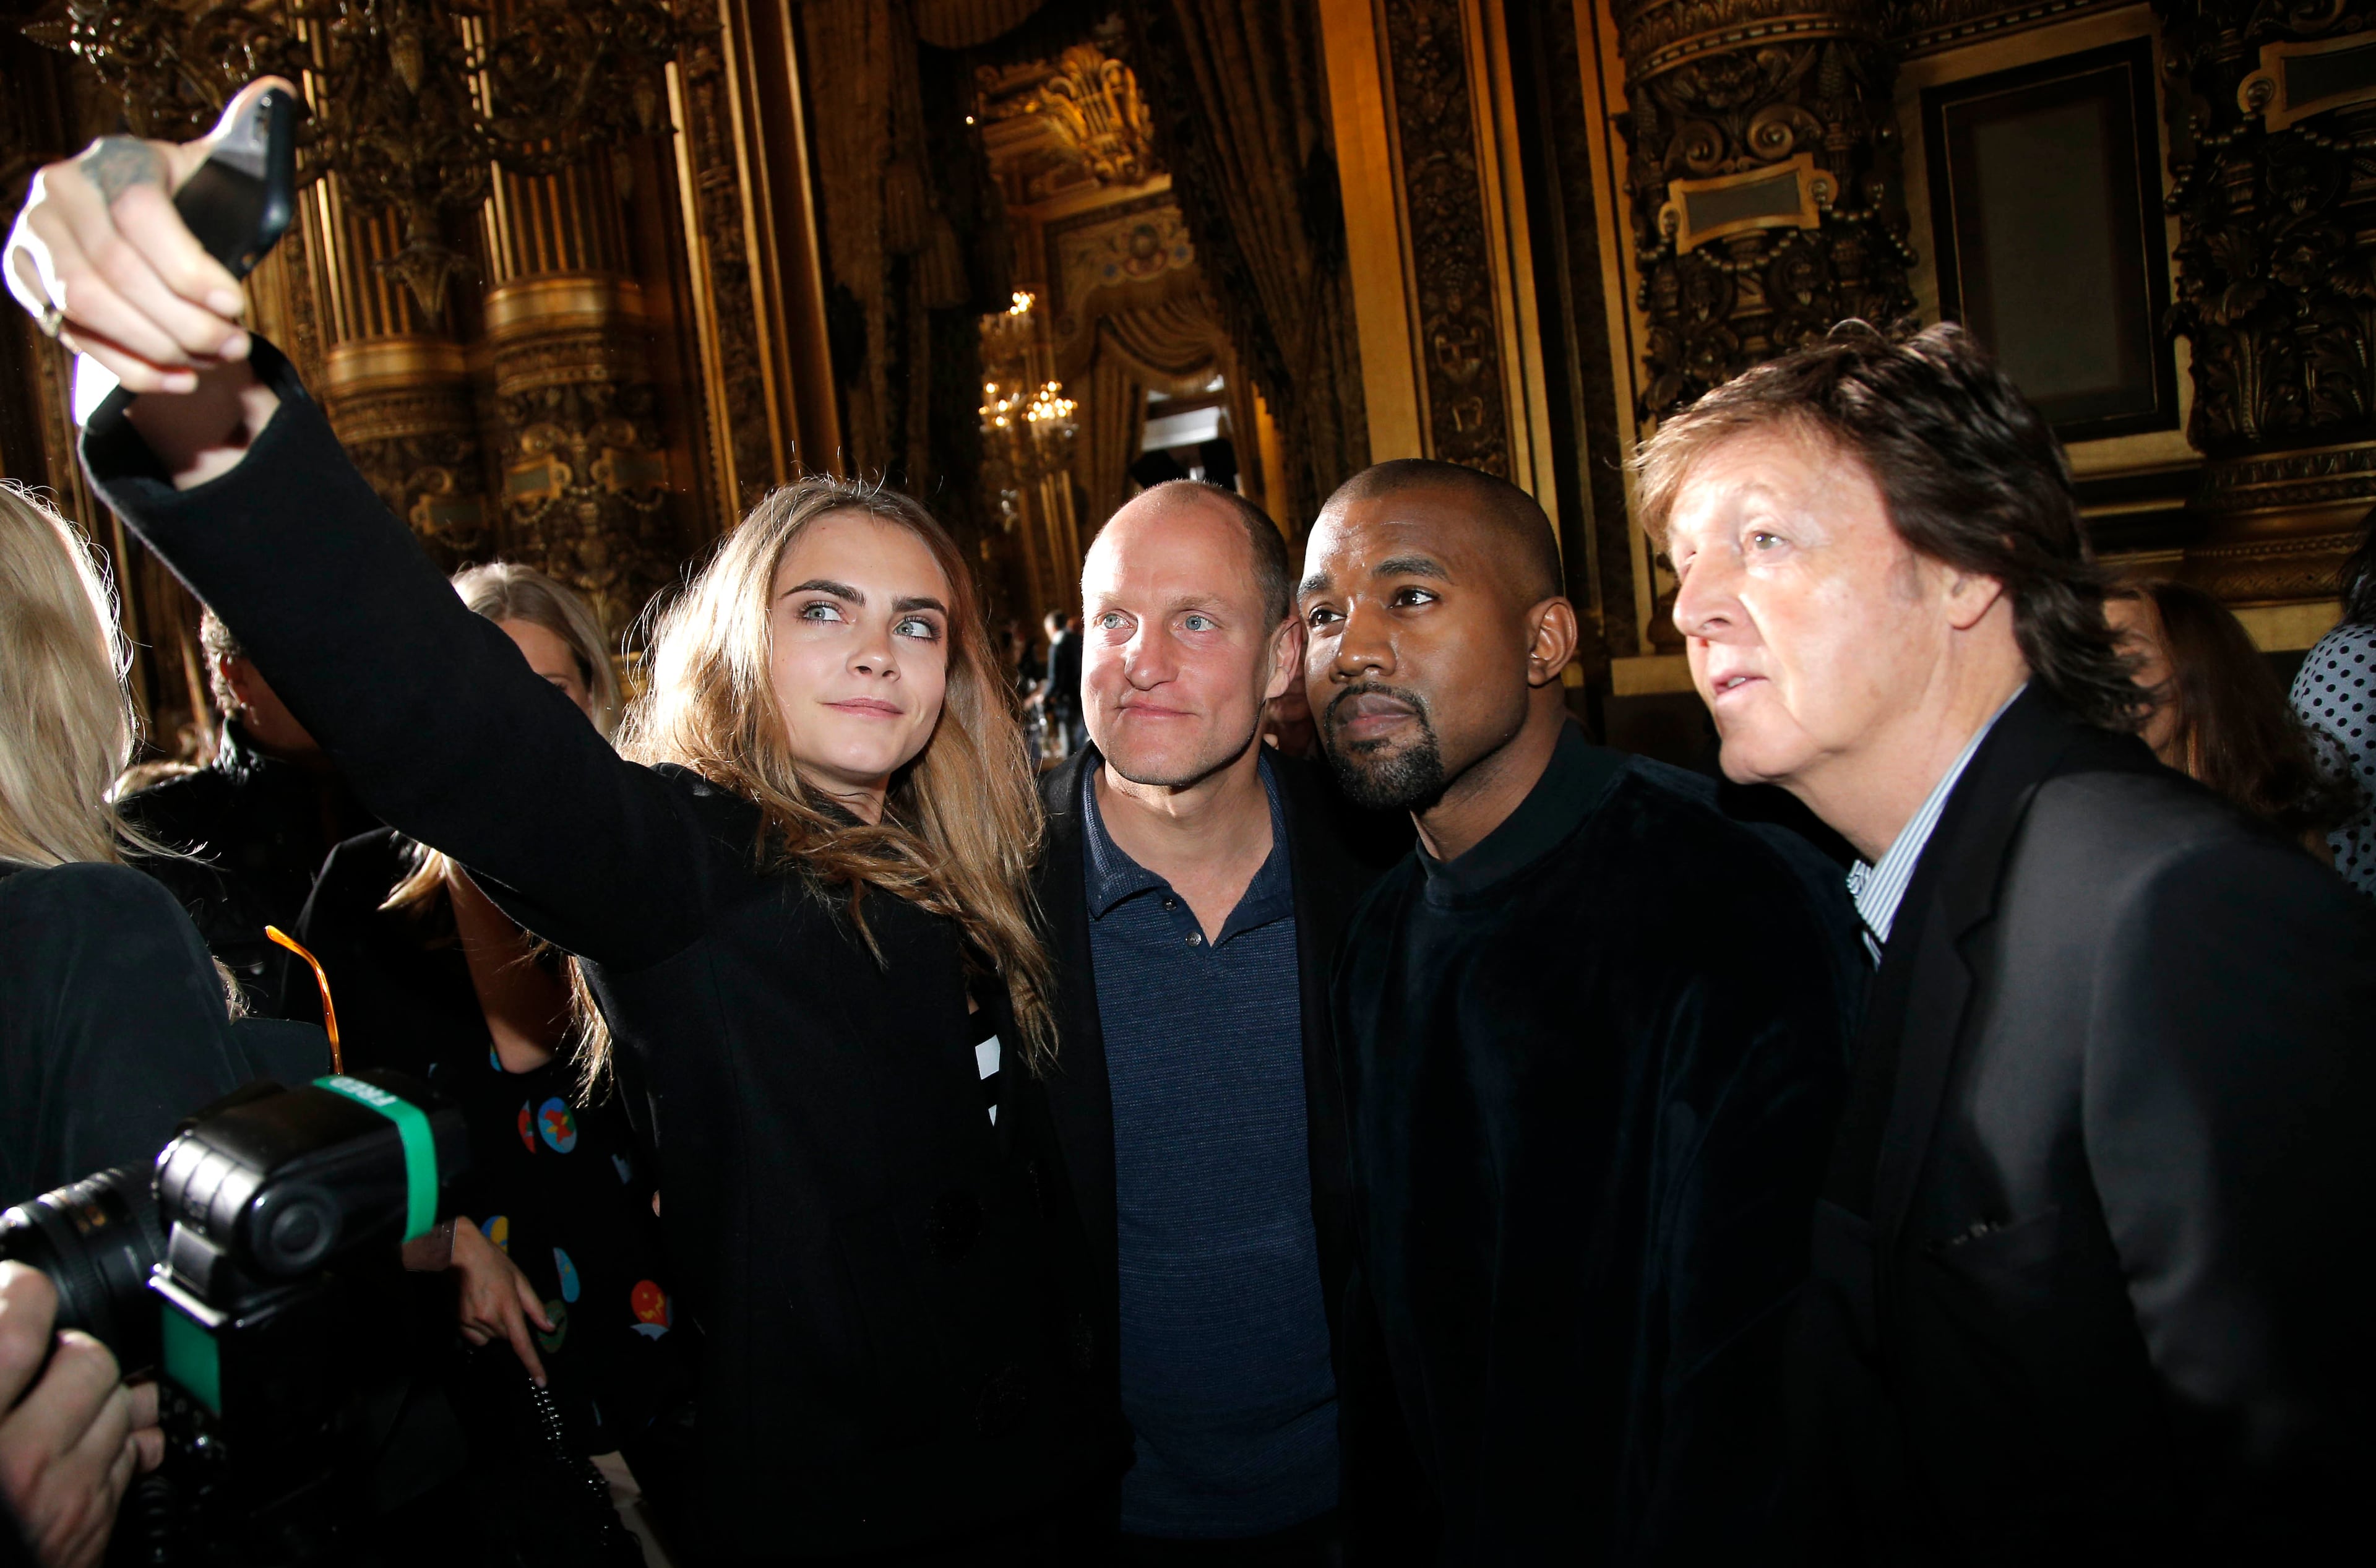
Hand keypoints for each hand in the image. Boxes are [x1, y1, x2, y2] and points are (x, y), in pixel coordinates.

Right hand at [0, 1262, 158, 1567]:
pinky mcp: (96, 1521)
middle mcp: (21, 1464)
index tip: (21, 1289)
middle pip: (90, 1357)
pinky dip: (113, 1442)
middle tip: (35, 1366)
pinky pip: (132, 1452)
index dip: (24, 1292)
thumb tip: (6, 1306)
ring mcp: (68, 1495)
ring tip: (54, 1408)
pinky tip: (78, 1447)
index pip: (18, 1327)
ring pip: (125, 1401)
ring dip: (97, 1396)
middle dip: (68, 1352)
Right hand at [1, 81, 297, 392]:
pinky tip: (174, 379)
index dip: (191, 269)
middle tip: (233, 347)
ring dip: (154, 345)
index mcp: (112, 157)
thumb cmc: (180, 198)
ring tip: (207, 363)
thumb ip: (245, 140)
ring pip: (86, 305)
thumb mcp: (209, 166)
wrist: (120, 222)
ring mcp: (33, 236)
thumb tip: (279, 93)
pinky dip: (128, 365)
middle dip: (182, 321)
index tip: (237, 307)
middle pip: (115, 269)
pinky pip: (71, 334)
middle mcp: (60, 191)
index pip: (143, 214)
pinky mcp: (23, 280)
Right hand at [447, 1218, 550, 1385]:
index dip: (533, 1365)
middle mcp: (489, 1319)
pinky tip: (476, 1309)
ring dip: (494, 1330)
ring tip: (489, 1304)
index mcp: (508, 1308)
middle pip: (506, 1339)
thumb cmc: (493, 1262)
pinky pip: (473, 1337)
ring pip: (490, 1339)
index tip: (541, 1382)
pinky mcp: (457, 1323)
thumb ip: (534, 1306)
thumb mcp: (520, 1279)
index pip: (522, 1344)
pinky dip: (479, 1330)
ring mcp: (471, 1322)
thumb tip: (549, 1327)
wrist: (459, 1253)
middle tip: (505, 1304)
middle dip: (510, 1328)